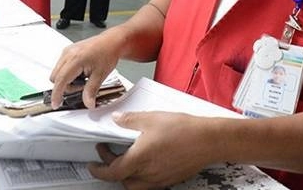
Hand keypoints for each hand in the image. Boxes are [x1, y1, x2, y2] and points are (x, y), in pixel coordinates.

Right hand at [49, 32, 122, 108]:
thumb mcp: (101, 75)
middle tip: (82, 86)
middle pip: (56, 77)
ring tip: (83, 78)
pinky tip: (80, 72)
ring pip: (57, 72)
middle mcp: (68, 54)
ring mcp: (67, 51)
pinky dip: (68, 73)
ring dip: (67, 80)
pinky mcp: (68, 51)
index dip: (57, 94)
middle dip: (66, 86)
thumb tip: (88, 103)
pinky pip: (61, 66)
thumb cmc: (107, 53)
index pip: (61, 80)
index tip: (56, 103)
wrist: (111, 42)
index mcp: (75, 59)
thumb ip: (91, 91)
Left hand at [89, 111, 210, 188]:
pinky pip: (150, 183)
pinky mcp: (171, 180)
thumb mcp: (150, 119)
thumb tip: (116, 119)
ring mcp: (160, 179)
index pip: (111, 172)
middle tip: (108, 154)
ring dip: (126, 175)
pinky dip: (142, 176)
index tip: (93, 163)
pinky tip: (145, 161)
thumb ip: (129, 120)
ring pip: (135, 185)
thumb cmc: (184, 130)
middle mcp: (148, 174)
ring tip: (126, 159)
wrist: (209, 140)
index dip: (98, 169)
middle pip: (121, 181)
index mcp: (139, 159)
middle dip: (111, 169)